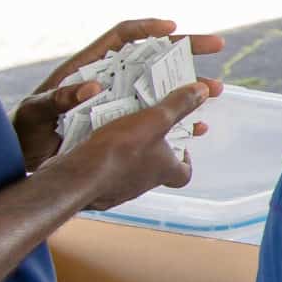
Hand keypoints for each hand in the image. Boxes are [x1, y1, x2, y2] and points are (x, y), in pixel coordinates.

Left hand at [15, 20, 225, 171]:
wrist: (29, 162)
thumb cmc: (27, 132)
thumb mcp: (37, 112)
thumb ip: (59, 99)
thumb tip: (92, 88)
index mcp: (88, 68)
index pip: (121, 38)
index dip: (147, 28)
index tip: (171, 26)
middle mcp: (110, 82)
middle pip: (152, 58)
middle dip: (185, 50)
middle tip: (216, 45)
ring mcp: (121, 104)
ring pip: (162, 90)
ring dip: (190, 89)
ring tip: (216, 90)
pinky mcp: (127, 127)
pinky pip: (159, 121)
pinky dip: (179, 122)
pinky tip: (198, 127)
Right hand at [65, 81, 222, 210]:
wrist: (77, 178)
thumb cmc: (120, 152)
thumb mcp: (154, 120)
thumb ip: (178, 106)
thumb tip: (203, 91)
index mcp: (165, 172)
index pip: (184, 173)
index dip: (185, 160)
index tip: (182, 146)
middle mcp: (144, 185)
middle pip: (156, 170)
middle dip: (155, 151)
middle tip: (148, 133)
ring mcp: (118, 190)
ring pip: (128, 172)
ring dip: (128, 154)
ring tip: (119, 133)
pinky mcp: (95, 190)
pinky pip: (103, 174)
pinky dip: (103, 160)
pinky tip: (93, 145)